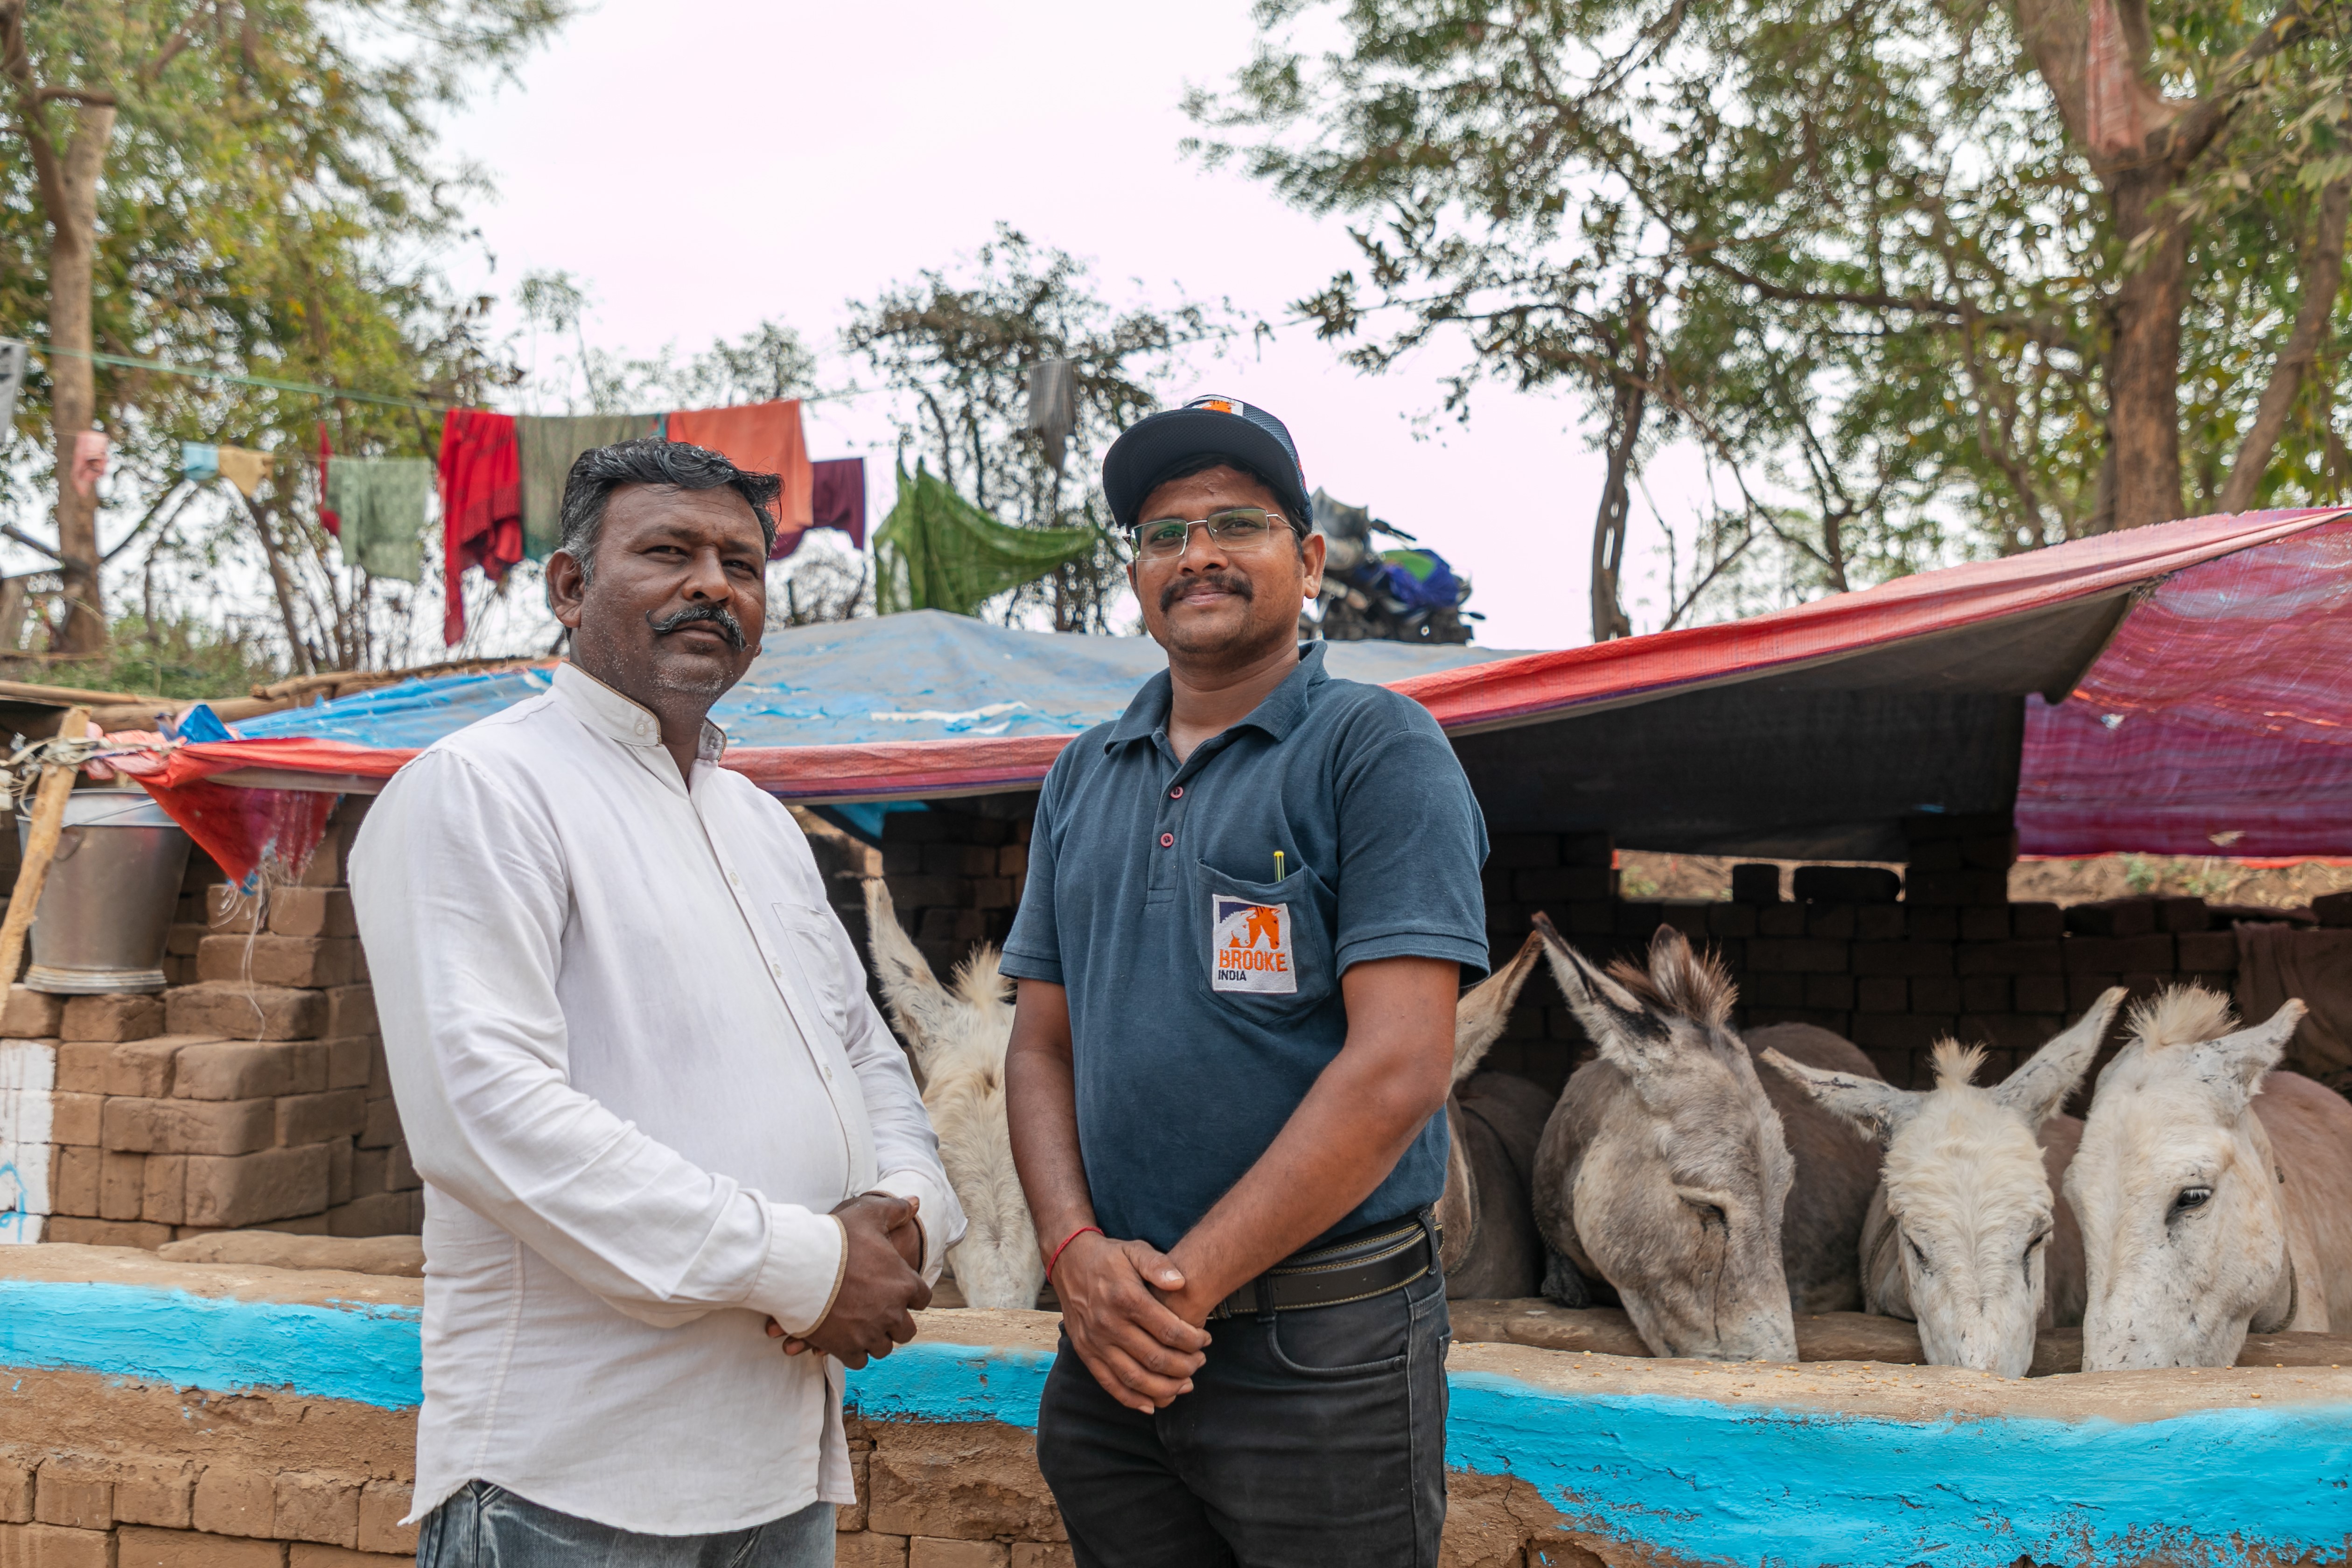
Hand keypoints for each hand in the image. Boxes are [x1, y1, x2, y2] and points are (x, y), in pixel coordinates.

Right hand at [763, 1193, 929, 1367]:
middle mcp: (892, 1313)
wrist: (801, 1266)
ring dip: (876, 1339)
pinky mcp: (846, 1348)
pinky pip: (859, 1361)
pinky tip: (846, 1340)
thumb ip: (894, 1210)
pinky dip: (855, 1353)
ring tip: (863, 1328)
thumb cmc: (837, 1238)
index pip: (922, 1298)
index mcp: (904, 1284)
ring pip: (883, 1347)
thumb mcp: (868, 1214)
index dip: (912, 1295)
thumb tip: (915, 1202)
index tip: (899, 1292)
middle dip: (896, 1323)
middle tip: (881, 1314)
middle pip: (906, 1330)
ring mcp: (869, 1333)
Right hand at [1054, 1232, 1210, 1413]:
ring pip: (1134, 1378)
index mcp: (1126, 1298)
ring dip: (1164, 1389)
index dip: (1193, 1341)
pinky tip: (1152, 1404)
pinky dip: (1132, 1400)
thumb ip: (1158, 1265)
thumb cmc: (1109, 1257)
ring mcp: (1095, 1342)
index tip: (1206, 1340)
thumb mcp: (1135, 1249)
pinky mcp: (1086, 1353)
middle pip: (1155, 1359)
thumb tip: (1180, 1282)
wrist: (1069, 1261)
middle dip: (1185, 1366)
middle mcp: (1109, 1324)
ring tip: (1185, 1385)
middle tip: (1200, 1362)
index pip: (1168, 1331)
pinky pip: (1110, 1384)